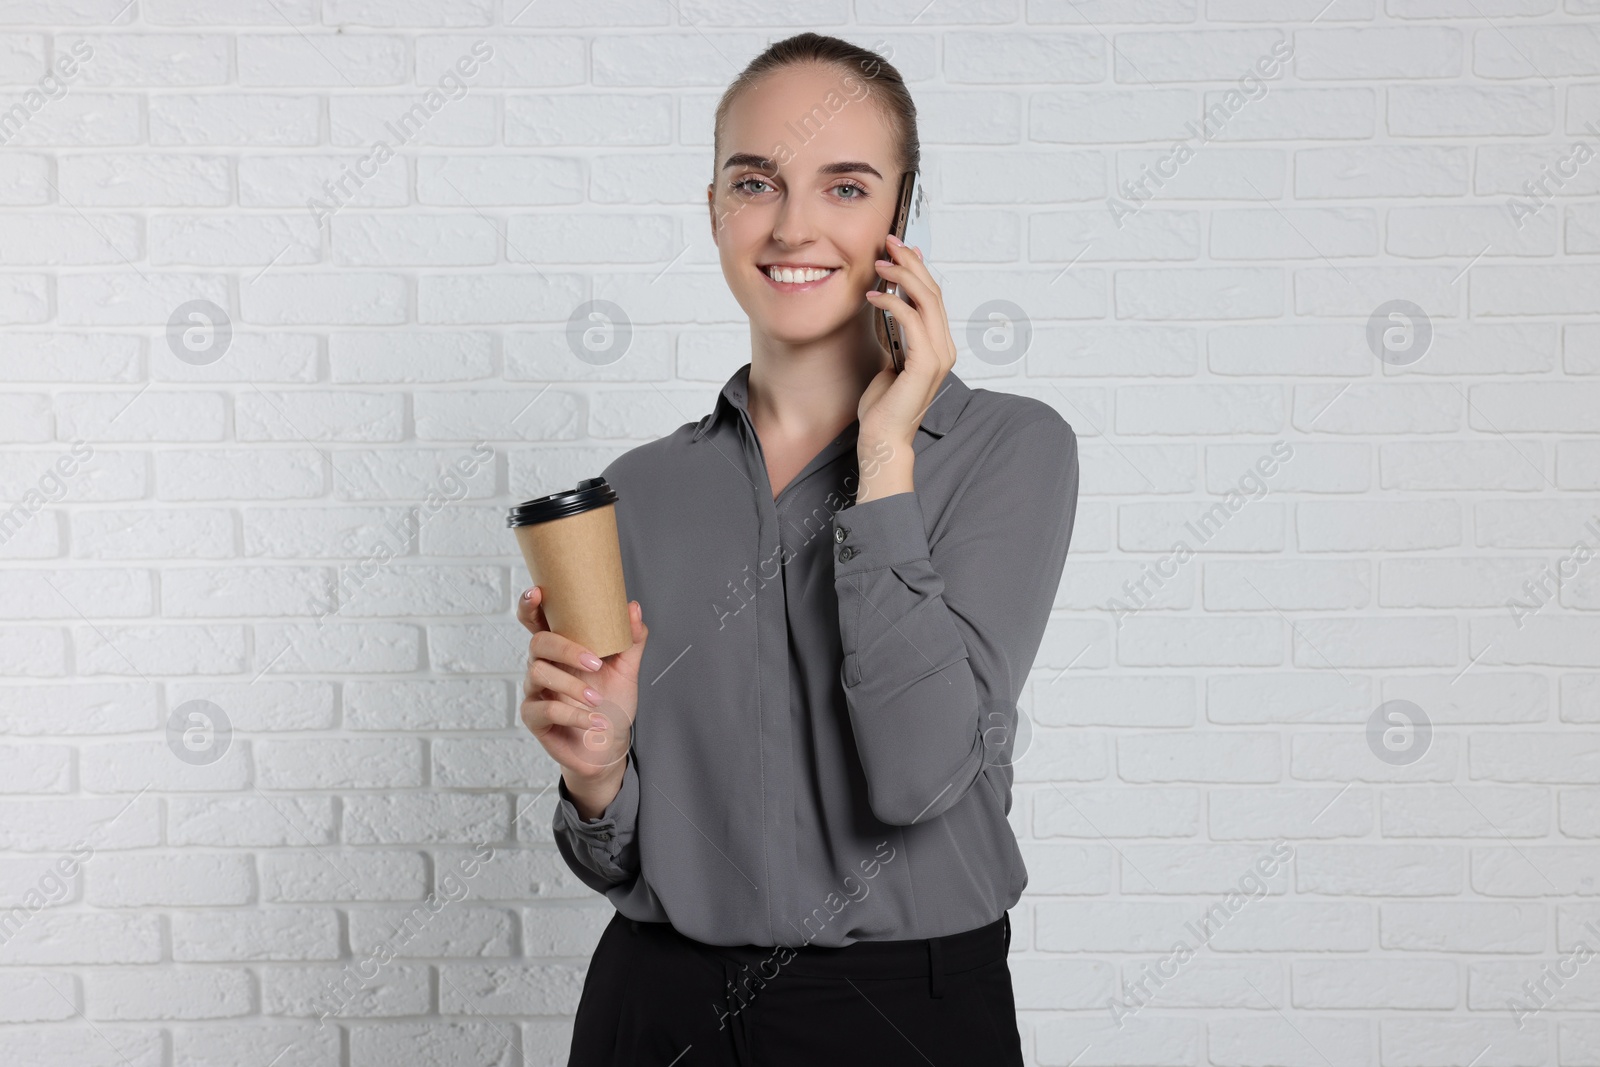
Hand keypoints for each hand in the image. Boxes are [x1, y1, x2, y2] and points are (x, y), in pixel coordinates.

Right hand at [517, 586, 647, 814]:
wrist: (609, 745)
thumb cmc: (612, 702)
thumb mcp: (627, 669)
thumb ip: (630, 639)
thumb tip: (632, 607)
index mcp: (561, 648)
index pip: (537, 621)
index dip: (530, 605)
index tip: (538, 592)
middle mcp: (543, 665)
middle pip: (538, 643)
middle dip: (566, 649)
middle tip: (594, 662)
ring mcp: (535, 691)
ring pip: (539, 674)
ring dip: (572, 685)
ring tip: (597, 700)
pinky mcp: (534, 717)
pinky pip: (546, 709)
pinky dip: (573, 714)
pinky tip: (593, 719)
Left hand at [860, 233, 957, 446]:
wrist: (883, 438)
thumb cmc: (883, 406)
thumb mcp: (889, 359)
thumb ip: (896, 334)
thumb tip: (890, 303)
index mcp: (938, 346)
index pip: (933, 297)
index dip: (918, 269)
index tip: (898, 248)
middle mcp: (944, 348)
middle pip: (933, 292)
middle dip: (911, 262)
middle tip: (890, 242)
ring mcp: (938, 356)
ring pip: (926, 301)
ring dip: (902, 276)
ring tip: (879, 263)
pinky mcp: (925, 364)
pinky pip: (911, 321)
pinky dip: (892, 303)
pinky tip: (873, 296)